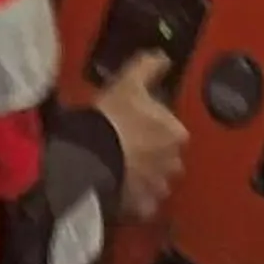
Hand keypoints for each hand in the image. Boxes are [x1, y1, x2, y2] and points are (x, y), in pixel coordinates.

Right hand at [93, 52, 188, 220]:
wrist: (88, 155)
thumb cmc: (109, 120)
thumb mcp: (128, 83)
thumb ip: (148, 68)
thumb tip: (161, 57)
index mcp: (175, 133)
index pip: (172, 128)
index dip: (154, 124)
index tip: (137, 122)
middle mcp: (173, 163)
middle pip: (167, 157)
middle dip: (152, 154)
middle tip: (127, 145)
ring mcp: (157, 187)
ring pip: (156, 181)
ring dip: (144, 177)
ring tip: (120, 168)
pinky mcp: (141, 206)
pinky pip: (141, 204)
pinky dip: (133, 199)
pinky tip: (118, 188)